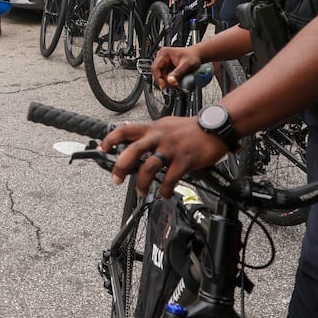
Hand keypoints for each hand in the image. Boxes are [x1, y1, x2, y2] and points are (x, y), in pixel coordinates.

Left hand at [102, 116, 231, 199]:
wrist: (215, 128)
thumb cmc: (190, 128)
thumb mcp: (166, 124)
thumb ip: (149, 131)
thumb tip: (130, 133)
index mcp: (153, 128)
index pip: (125, 130)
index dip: (111, 139)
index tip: (102, 149)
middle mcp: (159, 137)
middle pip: (133, 150)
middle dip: (120, 166)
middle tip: (116, 179)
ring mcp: (171, 149)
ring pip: (149, 167)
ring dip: (142, 183)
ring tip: (141, 192)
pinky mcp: (184, 160)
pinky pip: (170, 178)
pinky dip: (165, 189)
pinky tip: (164, 193)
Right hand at [151, 45, 202, 89]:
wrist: (196, 56)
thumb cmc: (192, 56)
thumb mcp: (187, 64)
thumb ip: (178, 73)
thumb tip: (170, 81)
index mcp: (164, 53)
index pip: (155, 67)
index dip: (158, 78)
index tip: (163, 86)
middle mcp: (162, 58)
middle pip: (158, 73)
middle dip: (165, 81)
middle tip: (174, 85)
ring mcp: (164, 63)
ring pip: (161, 77)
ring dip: (169, 82)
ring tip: (178, 82)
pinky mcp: (167, 68)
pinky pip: (165, 77)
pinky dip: (171, 81)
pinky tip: (177, 80)